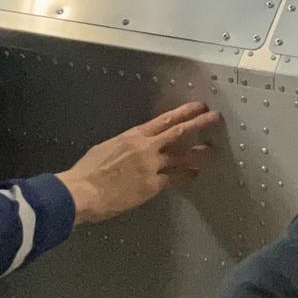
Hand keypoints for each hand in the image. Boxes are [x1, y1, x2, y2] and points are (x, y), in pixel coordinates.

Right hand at [58, 101, 220, 224]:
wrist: (83, 191)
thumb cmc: (89, 170)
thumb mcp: (108, 147)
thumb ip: (127, 145)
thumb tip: (136, 147)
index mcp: (134, 135)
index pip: (165, 119)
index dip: (184, 112)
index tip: (198, 107)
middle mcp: (146, 147)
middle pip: (179, 132)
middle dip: (199, 124)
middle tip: (214, 118)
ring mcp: (151, 166)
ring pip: (182, 156)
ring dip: (199, 153)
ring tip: (211, 150)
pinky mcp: (152, 185)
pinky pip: (175, 179)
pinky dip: (186, 176)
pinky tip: (193, 175)